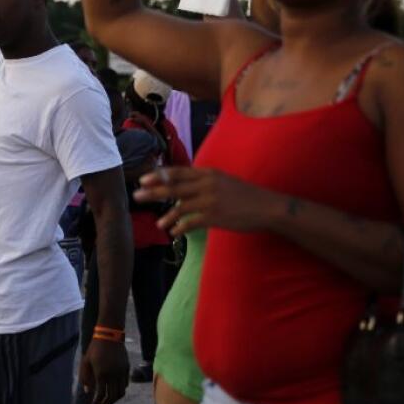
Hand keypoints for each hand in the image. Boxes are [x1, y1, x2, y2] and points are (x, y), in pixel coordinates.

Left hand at [78, 338, 128, 403]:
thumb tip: (88, 392)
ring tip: (108, 402)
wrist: (109, 335)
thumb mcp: (85, 362)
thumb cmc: (94, 348)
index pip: (101, 394)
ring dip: (114, 399)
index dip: (97, 402)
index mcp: (101, 374)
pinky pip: (125, 384)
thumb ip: (85, 377)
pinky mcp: (126, 368)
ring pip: (121, 392)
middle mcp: (113, 375)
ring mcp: (121, 372)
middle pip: (112, 396)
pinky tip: (114, 391)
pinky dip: (120, 390)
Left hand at [134, 166, 278, 236]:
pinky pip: (190, 223)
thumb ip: (203, 181)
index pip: (177, 172)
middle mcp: (206, 184)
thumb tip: (182, 187)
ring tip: (157, 223)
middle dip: (153, 192)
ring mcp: (210, 200)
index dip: (158, 175)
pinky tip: (173, 232)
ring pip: (180, 206)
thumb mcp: (222, 180)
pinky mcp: (215, 216)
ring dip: (166, 215)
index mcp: (207, 173)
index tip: (143, 179)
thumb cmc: (244, 195)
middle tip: (137, 195)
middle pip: (173, 187)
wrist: (267, 207)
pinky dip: (180, 228)